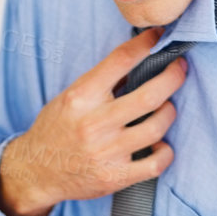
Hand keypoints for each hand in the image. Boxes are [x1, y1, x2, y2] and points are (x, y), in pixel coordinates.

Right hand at [0, 26, 187, 215]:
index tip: (160, 37)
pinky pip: (155, 164)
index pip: (121, 60)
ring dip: (169, 113)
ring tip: (167, 108)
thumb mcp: (70, 98)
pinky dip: (165, 152)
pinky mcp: (115, 178)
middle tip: (179, 69)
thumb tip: (138, 57)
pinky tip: (161, 145)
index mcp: (81, 97)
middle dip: (173, 77)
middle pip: (149, 96)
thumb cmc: (56, 130)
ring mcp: (106, 153)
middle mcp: (94, 124)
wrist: (37, 172)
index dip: (146, 44)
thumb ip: (101, 82)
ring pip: (156, 127)